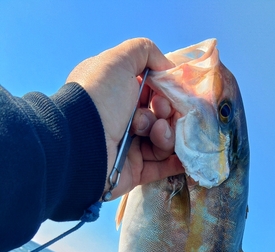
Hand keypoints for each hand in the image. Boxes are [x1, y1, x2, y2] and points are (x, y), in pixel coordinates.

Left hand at [66, 37, 183, 199]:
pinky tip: (184, 157)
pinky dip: (175, 161)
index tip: (165, 92)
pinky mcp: (135, 171)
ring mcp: (129, 147)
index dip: (164, 90)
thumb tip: (166, 65)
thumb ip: (144, 51)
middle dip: (166, 113)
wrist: (83, 142)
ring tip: (157, 133)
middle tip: (161, 113)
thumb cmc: (100, 98)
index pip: (151, 91)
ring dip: (167, 135)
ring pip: (163, 140)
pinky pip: (162, 166)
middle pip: (160, 116)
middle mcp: (122, 120)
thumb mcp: (118, 61)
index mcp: (117, 95)